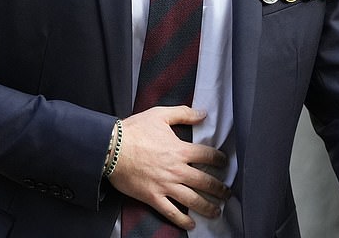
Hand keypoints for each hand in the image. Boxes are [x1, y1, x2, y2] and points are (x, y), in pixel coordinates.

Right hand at [108, 106, 229, 230]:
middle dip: (219, 189)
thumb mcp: (160, 115)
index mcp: (180, 150)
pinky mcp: (153, 197)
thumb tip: (203, 113)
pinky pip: (172, 212)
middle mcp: (176, 170)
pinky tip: (191, 224)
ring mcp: (166, 185)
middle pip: (205, 182)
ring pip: (192, 200)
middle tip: (227, 193)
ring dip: (208, 207)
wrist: (112, 148)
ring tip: (217, 211)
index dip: (219, 159)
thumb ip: (183, 113)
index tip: (224, 162)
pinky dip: (183, 220)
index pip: (207, 155)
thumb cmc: (135, 130)